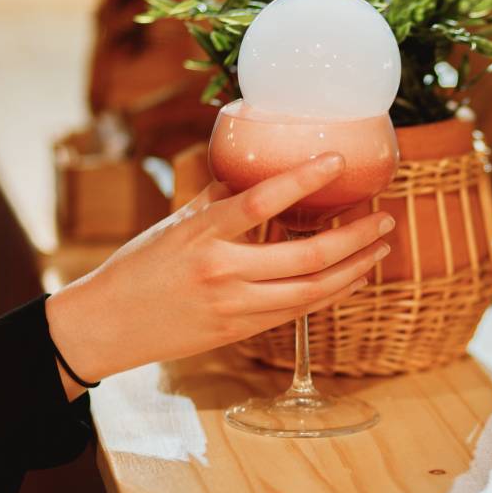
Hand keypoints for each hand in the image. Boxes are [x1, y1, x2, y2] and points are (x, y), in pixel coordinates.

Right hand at [46, 153, 393, 397]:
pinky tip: (353, 278)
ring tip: (380, 246)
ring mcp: (234, 307)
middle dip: (355, 237)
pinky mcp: (239, 332)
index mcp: (202, 233)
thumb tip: (253, 169)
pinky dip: (331, 294)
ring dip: (354, 268)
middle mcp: (222, 272)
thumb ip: (216, 200)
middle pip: (307, 256)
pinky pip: (297, 312)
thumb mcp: (172, 223)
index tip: (337, 160)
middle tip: (384, 217)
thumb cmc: (137, 266)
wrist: (107, 325)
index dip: (305, 179)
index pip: (263, 200)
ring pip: (311, 290)